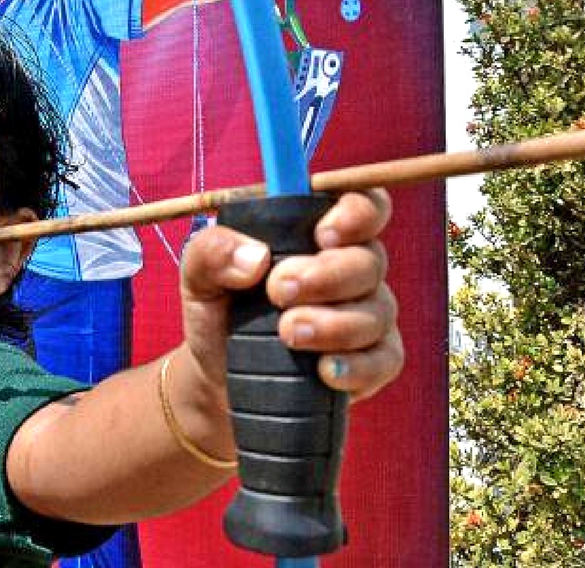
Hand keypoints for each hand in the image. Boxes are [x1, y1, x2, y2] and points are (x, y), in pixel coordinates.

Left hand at [179, 188, 402, 401]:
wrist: (216, 380)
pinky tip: (324, 371)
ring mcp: (367, 316)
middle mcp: (352, 270)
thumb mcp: (199, 277)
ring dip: (334, 323)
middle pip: (370, 259)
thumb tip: (256, 258)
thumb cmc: (218, 314)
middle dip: (327, 275)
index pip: (363, 204)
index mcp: (317, 234)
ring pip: (377, 311)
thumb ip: (213, 251)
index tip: (324, 234)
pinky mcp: (372, 363)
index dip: (357, 212)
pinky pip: (385, 359)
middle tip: (279, 291)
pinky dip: (357, 366)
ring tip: (287, 333)